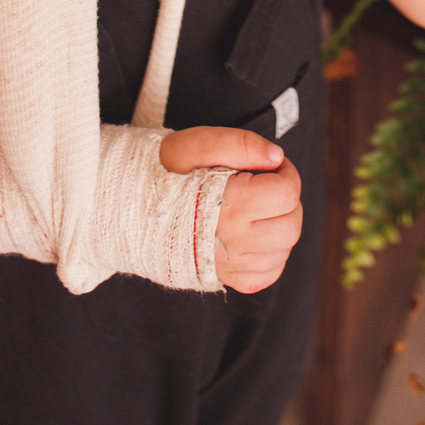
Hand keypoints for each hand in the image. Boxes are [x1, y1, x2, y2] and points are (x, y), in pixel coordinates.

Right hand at [159, 126, 302, 293]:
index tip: (270, 166)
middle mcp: (232, 242)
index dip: (286, 173)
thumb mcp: (193, 144)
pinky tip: (254, 232)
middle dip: (287, 198)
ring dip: (280, 223)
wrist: (133, 212)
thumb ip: (237, 143)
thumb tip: (276, 157)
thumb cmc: (164, 173)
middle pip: (291, 225)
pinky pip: (270, 272)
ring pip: (284, 249)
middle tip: (267, 184)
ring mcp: (230, 266)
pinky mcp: (228, 281)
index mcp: (227, 207)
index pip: (286, 193)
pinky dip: (272, 252)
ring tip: (258, 206)